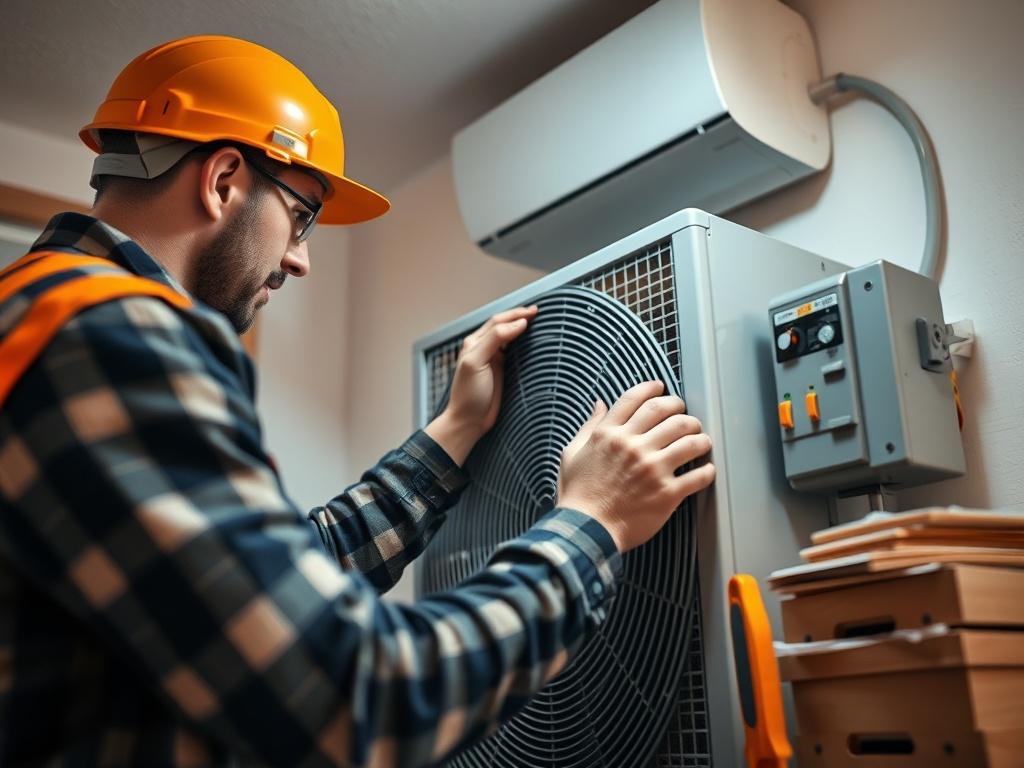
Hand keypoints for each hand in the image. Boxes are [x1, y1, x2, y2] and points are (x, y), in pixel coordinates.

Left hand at [425, 305, 537, 464]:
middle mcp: (484, 348)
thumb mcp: (476, 362)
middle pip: (504, 326)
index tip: (533, 313)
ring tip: (538, 322)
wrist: (469, 422)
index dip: (515, 315)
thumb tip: (517, 324)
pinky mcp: (503, 372)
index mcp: (475, 343)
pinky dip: (524, 345)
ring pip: (510, 338)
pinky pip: (515, 353)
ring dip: (522, 329)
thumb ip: (494, 339)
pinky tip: (534, 344)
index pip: (497, 322)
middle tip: (538, 312)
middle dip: (520, 317)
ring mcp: (494, 360)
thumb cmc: (468, 394)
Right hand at [557, 381, 714, 552]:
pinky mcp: (667, 493)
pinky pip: (698, 476)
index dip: (652, 388)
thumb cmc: (578, 495)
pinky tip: (707, 470)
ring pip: (689, 439)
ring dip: (700, 437)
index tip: (662, 388)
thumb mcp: (573, 453)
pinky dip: (707, 471)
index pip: (636, 399)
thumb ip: (589, 427)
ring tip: (702, 441)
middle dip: (682, 410)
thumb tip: (600, 405)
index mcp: (609, 434)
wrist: (586, 530)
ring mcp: (652, 469)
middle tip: (686, 416)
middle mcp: (632, 446)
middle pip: (668, 413)